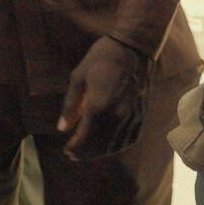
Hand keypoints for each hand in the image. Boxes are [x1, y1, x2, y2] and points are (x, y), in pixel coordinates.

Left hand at [57, 37, 149, 160]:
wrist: (133, 49)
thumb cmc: (101, 59)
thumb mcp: (78, 77)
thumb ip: (70, 105)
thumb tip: (62, 128)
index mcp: (99, 105)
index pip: (85, 137)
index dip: (75, 147)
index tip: (66, 151)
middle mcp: (117, 116)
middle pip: (100, 145)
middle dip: (85, 153)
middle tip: (73, 155)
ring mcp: (132, 117)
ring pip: (115, 145)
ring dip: (100, 153)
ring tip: (87, 152)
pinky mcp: (141, 116)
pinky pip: (129, 139)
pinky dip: (117, 146)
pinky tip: (107, 146)